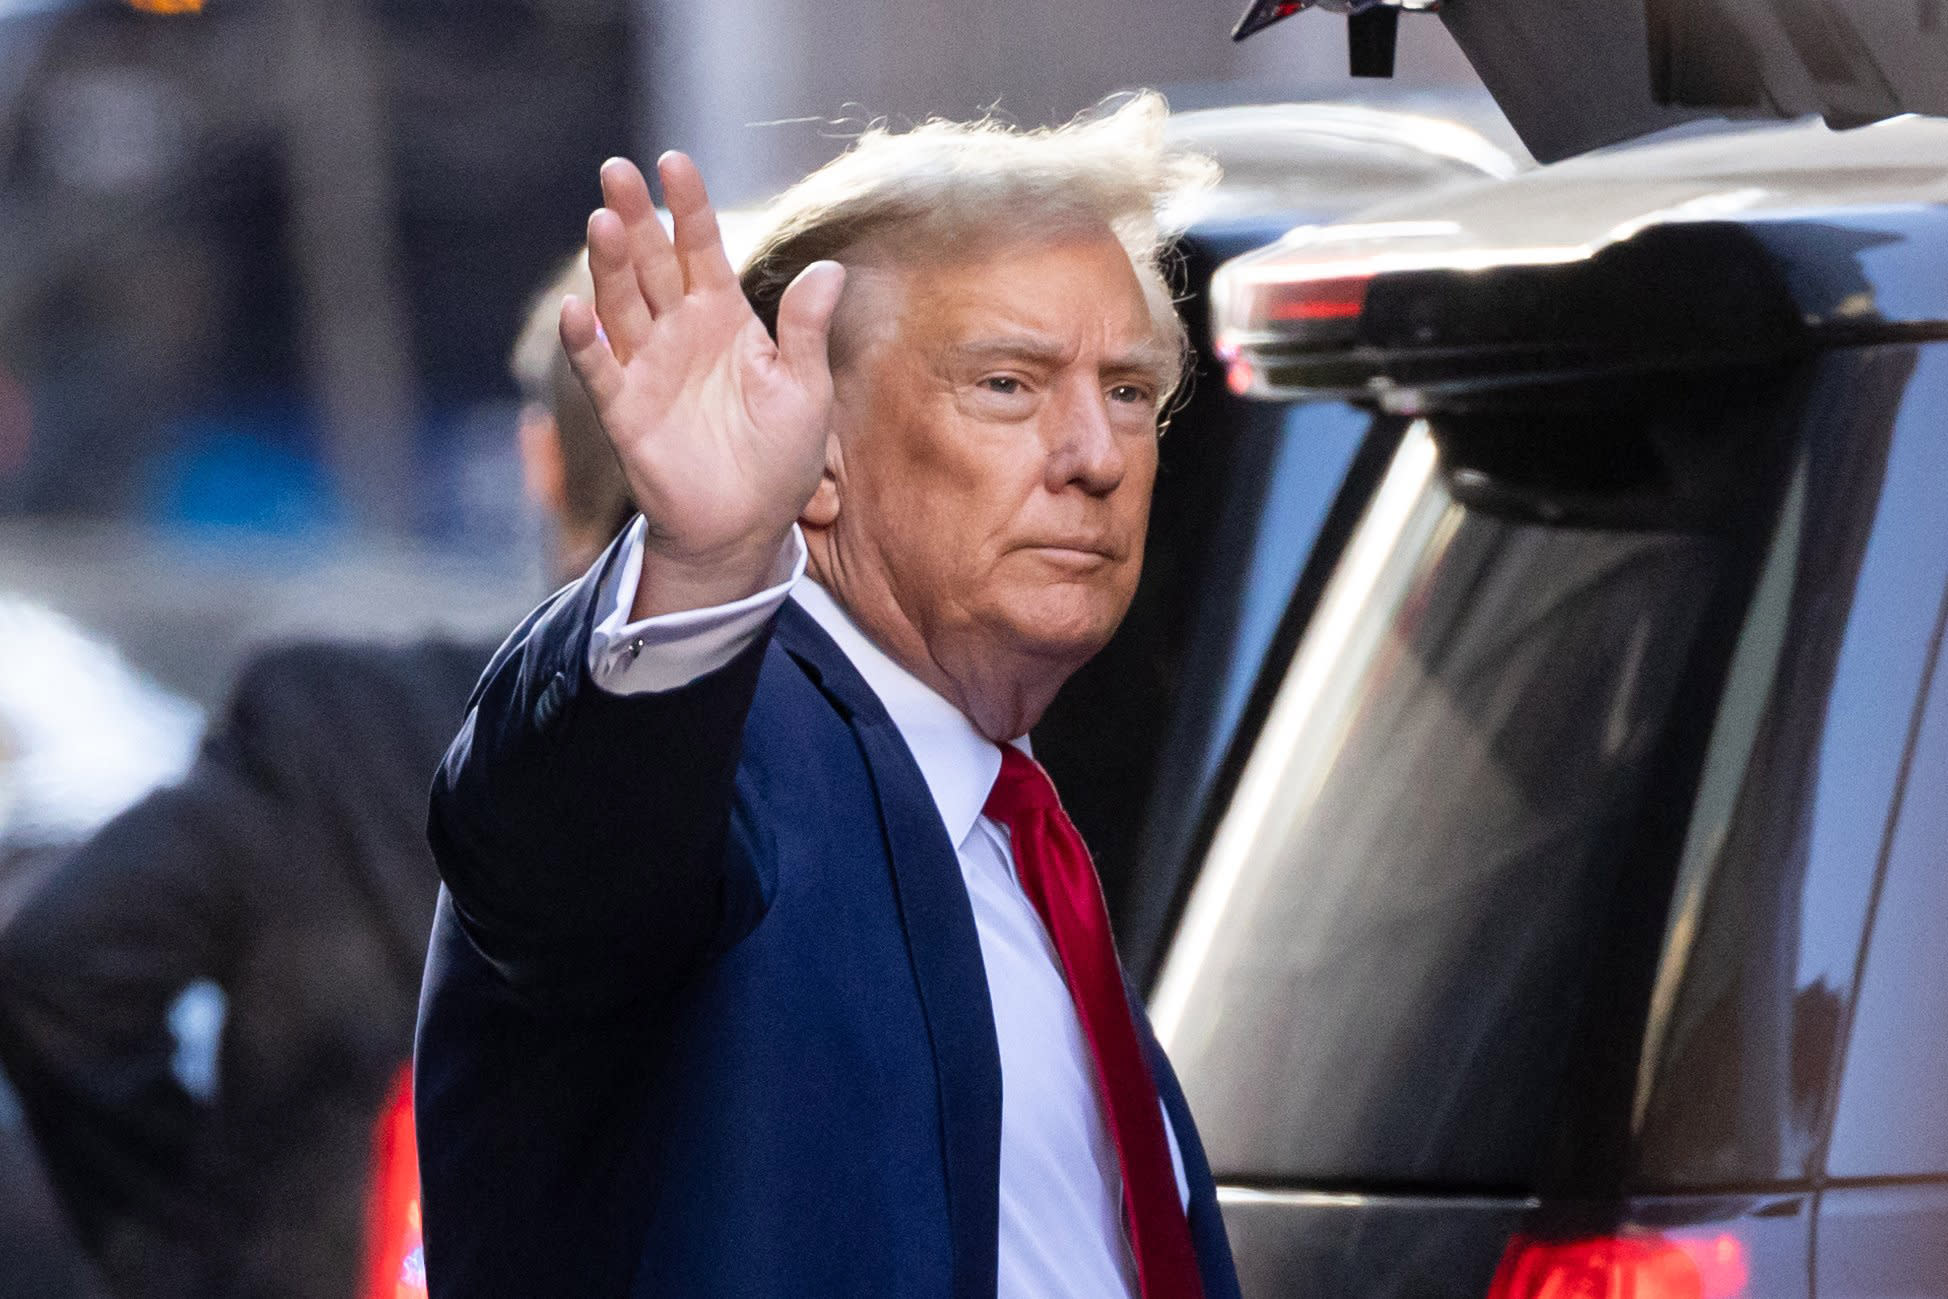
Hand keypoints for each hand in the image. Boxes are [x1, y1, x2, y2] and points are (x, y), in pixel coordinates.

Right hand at [561, 153, 844, 617]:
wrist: (747, 527)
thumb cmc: (779, 458)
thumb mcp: (805, 391)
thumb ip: (805, 330)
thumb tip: (829, 268)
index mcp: (723, 317)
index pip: (702, 248)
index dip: (688, 206)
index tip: (674, 161)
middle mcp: (678, 332)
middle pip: (651, 263)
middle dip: (634, 216)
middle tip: (615, 169)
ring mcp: (647, 368)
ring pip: (621, 304)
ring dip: (609, 265)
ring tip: (602, 222)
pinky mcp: (625, 412)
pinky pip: (600, 371)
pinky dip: (585, 344)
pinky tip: (576, 311)